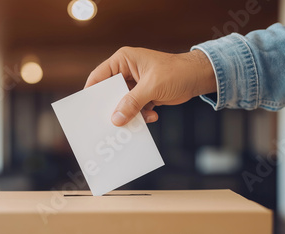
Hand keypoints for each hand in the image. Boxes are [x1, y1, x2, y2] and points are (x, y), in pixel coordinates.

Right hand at [85, 47, 216, 125]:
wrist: (198, 77)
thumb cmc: (176, 72)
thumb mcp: (152, 87)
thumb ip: (132, 103)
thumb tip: (116, 119)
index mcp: (123, 60)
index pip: (100, 76)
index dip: (92, 92)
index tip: (87, 109)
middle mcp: (126, 71)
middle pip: (110, 92)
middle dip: (112, 107)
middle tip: (108, 122)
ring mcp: (135, 84)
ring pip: (122, 103)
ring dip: (129, 114)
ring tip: (134, 122)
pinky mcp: (144, 94)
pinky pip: (135, 108)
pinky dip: (141, 115)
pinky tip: (151, 116)